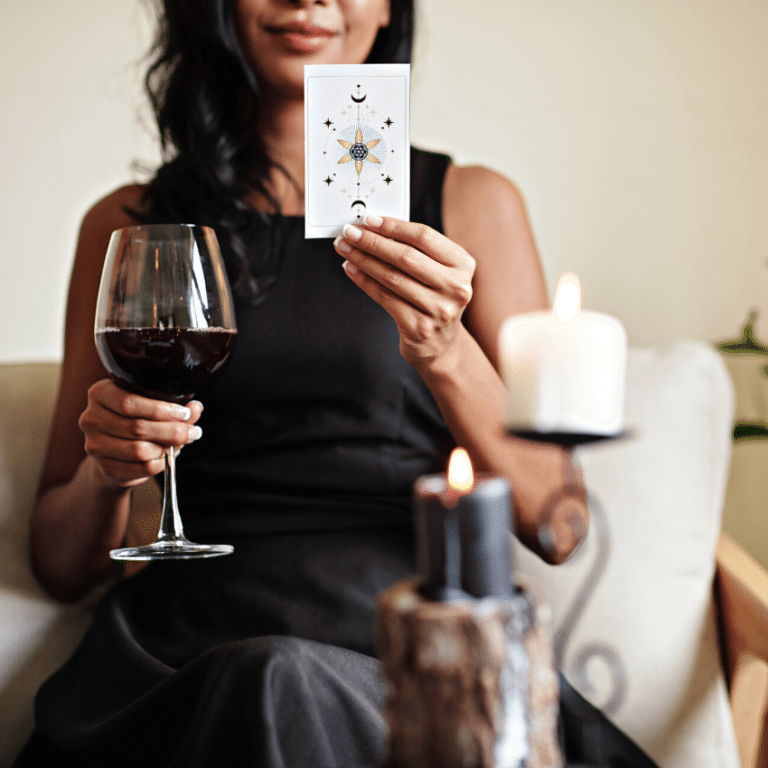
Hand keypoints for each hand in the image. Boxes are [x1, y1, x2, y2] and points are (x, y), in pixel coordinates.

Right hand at [79, 379, 203, 487]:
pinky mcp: (104, 467)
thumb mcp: (153, 406)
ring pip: (139, 450)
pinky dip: (161, 463)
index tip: (184, 414)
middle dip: (171, 431)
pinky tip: (168, 457)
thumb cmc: (136, 420)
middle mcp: (91, 419)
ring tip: (181, 444)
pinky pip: (141, 468)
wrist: (116, 451)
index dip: (160, 410)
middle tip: (193, 432)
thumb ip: (175, 407)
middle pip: (137, 427)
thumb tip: (195, 408)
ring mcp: (94, 445)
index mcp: (100, 394)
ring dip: (167, 449)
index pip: (129, 403)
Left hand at [333, 215, 474, 369]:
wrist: (441, 345)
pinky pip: (384, 297)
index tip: (369, 220)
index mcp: (462, 264)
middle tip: (350, 233)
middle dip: (372, 242)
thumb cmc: (435, 301)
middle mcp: (455, 287)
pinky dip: (364, 281)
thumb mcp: (438, 273)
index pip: (423, 236)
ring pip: (392, 277)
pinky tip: (352, 270)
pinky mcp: (419, 327)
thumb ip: (416, 252)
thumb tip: (376, 230)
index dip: (393, 226)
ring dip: (363, 260)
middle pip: (405, 256)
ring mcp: (438, 309)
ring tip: (346, 249)